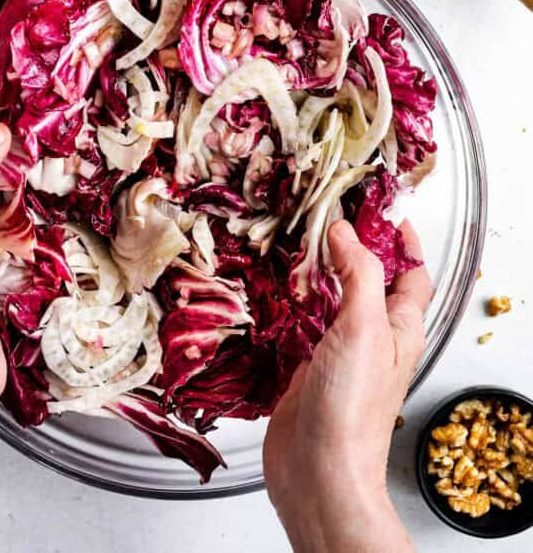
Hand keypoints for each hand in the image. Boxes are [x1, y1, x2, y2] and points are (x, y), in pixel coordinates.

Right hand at [263, 219, 431, 552]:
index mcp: (399, 327)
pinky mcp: (306, 369)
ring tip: (296, 245)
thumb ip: (358, 273)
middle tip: (328, 219)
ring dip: (316, 275)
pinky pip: (300, 326)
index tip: (385, 212)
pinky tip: (270, 292)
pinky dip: (288, 305)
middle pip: (369, 282)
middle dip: (352, 250)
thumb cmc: (352, 409)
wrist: (319, 472)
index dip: (404, 242)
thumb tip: (344, 230)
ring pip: (331, 302)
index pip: (413, 274)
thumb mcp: (363, 327)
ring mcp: (338, 353)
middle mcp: (372, 338)